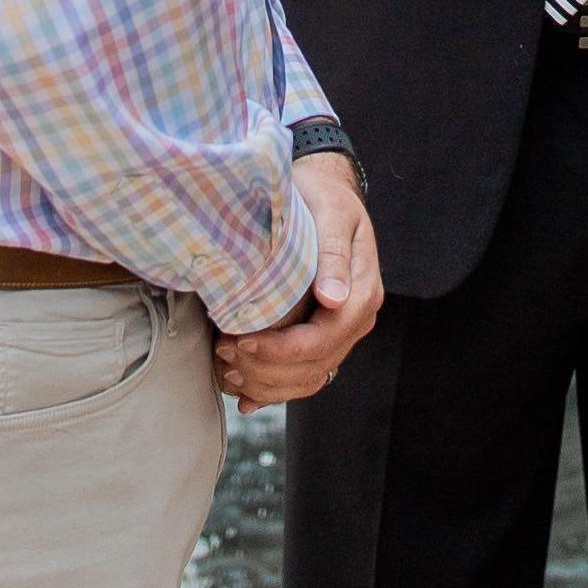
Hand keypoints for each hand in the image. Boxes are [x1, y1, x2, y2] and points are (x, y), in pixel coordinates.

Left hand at [218, 150, 383, 405]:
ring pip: (309, 379)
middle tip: (224, 351)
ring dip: (267, 384)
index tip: (243, 340)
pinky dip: (273, 390)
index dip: (283, 349)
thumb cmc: (324, 198)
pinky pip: (302, 376)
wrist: (325, 193)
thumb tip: (335, 299)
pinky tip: (244, 395)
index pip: (325, 338)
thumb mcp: (332, 214)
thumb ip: (334, 255)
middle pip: (315, 365)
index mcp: (363, 292)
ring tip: (228, 370)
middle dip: (267, 368)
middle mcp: (355, 319)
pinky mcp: (322, 337)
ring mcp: (340, 332)